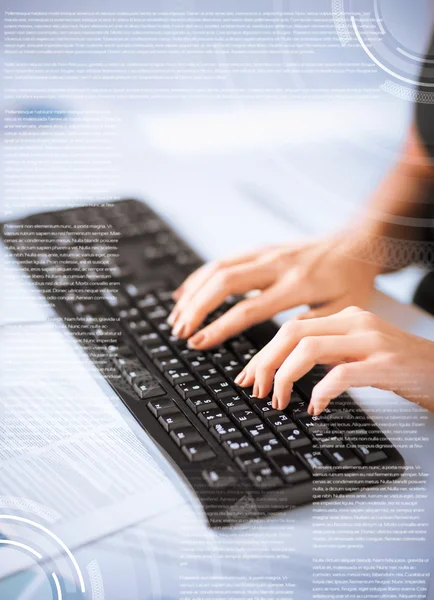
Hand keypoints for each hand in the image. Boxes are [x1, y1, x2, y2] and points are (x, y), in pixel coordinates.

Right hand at [168, 233, 379, 349]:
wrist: (358, 243)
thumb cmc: (351, 281)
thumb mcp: (341, 312)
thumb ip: (307, 331)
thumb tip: (276, 358)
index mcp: (296, 284)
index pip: (247, 308)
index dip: (219, 327)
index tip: (198, 342)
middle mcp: (276, 265)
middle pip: (224, 282)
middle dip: (196, 308)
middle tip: (180, 331)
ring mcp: (266, 253)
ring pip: (219, 268)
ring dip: (194, 292)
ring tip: (176, 315)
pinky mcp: (261, 249)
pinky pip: (224, 260)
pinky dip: (201, 276)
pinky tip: (187, 291)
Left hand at [235, 306, 433, 413]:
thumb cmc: (400, 365)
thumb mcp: (358, 351)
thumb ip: (327, 352)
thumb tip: (285, 369)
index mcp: (344, 317)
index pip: (291, 328)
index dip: (263, 353)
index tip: (247, 376)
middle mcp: (354, 322)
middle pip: (291, 333)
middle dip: (264, 363)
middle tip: (254, 390)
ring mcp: (370, 341)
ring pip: (309, 348)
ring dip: (284, 377)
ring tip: (278, 400)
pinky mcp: (385, 364)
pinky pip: (341, 373)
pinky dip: (320, 391)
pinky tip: (315, 407)